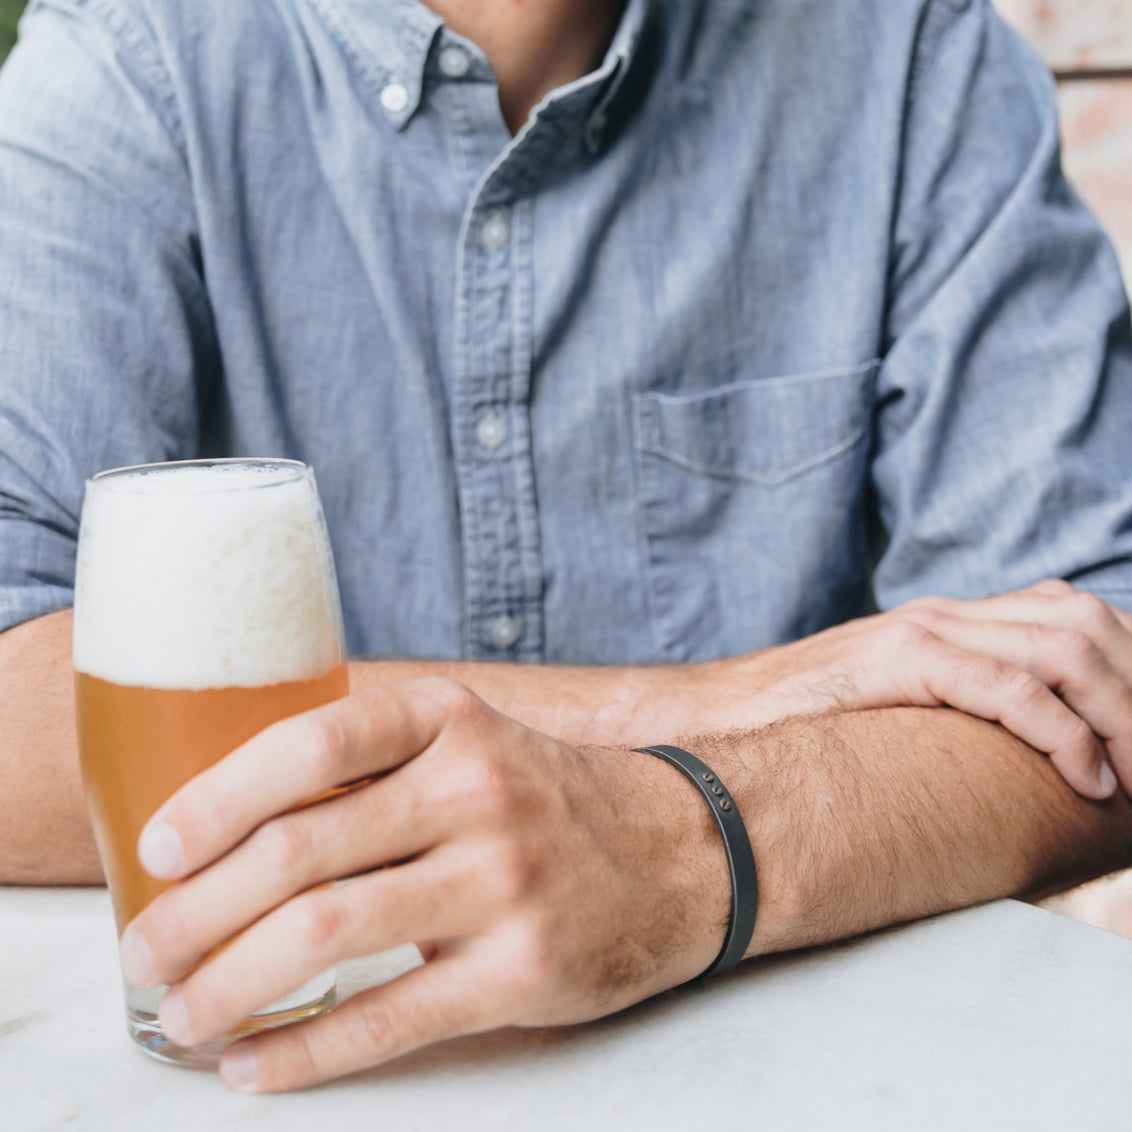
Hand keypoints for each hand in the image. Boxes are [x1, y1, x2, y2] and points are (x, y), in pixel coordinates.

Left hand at [118, 679, 730, 1091]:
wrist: (675, 852)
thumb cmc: (539, 799)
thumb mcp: (467, 745)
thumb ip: (368, 766)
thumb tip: (227, 823)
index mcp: (451, 721)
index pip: (315, 740)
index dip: (219, 796)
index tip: (158, 848)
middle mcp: (477, 789)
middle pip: (299, 851)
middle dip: (196, 912)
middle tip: (146, 952)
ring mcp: (504, 878)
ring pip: (327, 934)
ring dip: (229, 984)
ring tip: (185, 1015)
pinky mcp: (523, 969)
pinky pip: (389, 1018)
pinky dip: (305, 1052)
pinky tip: (255, 1067)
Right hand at [749, 581, 1131, 799]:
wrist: (723, 711)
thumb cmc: (808, 727)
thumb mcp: (899, 711)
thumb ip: (954, 712)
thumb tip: (1021, 764)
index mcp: (953, 621)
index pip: (1074, 615)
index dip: (1130, 669)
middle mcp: (948, 613)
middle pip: (1086, 623)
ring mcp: (924, 630)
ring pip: (1064, 648)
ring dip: (1122, 715)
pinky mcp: (900, 658)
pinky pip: (1009, 687)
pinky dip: (1066, 733)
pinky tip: (1089, 777)